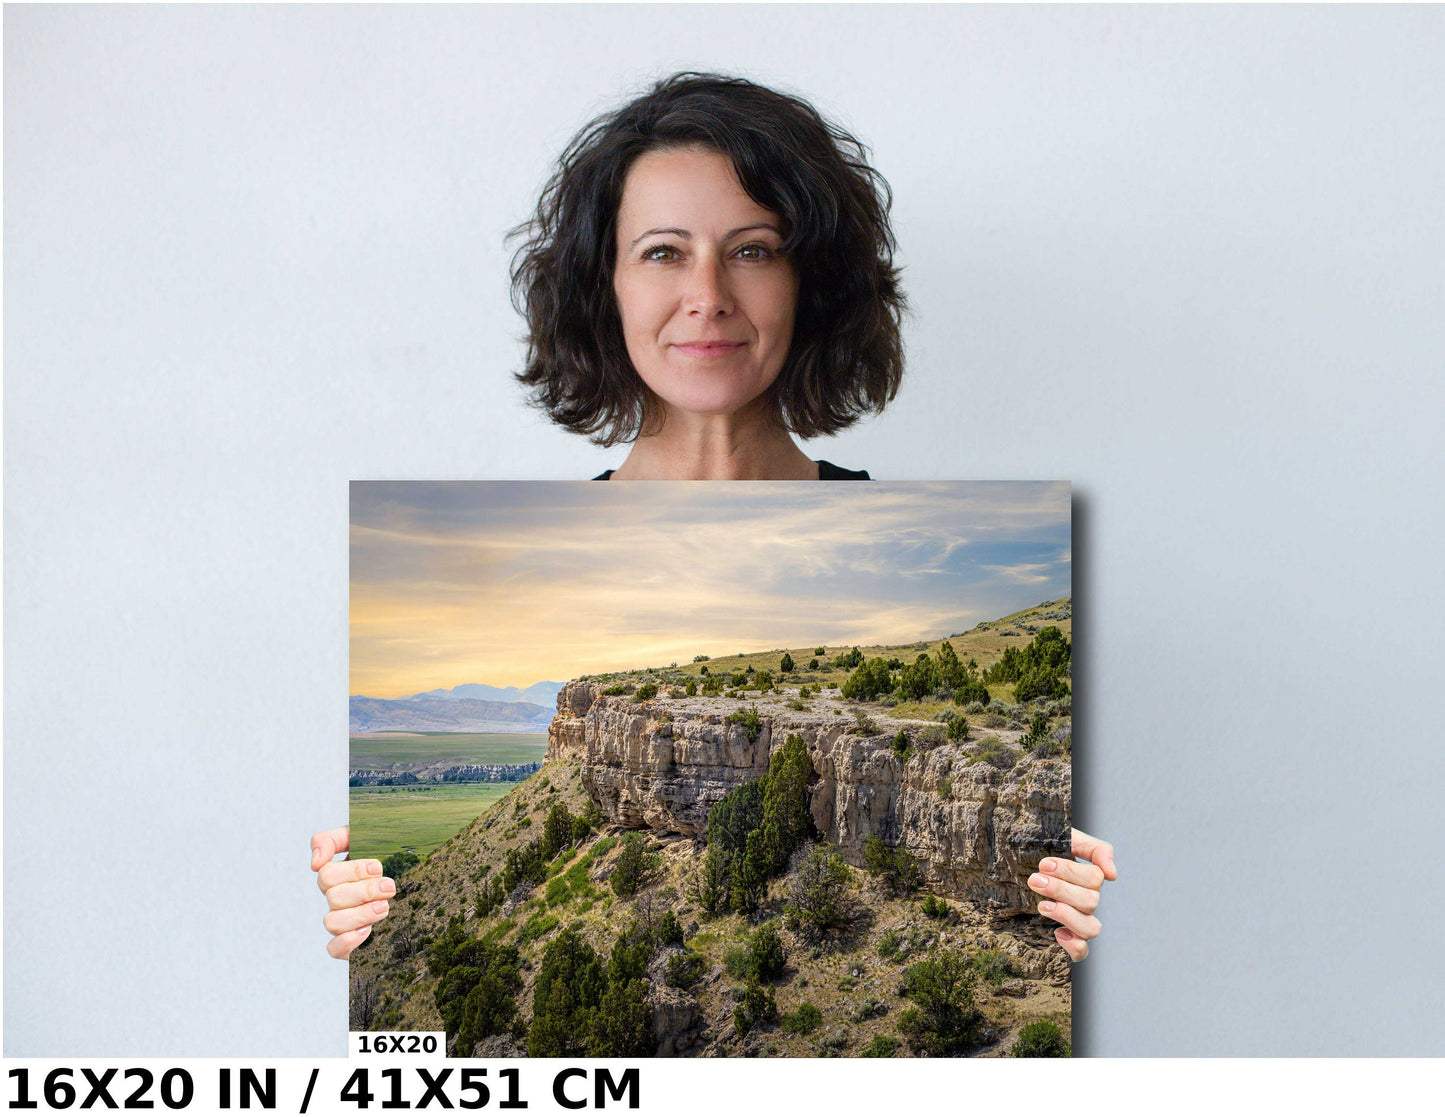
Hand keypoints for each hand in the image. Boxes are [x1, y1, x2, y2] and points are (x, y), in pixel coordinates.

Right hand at [311, 826, 394, 959]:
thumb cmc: (383, 853)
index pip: (327, 875)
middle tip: (389, 886)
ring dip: (360, 914)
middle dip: (364, 891)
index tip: (378, 867)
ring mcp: (342, 921)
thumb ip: (332, 839)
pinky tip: (368, 931)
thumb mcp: (360, 836)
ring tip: (384, 906)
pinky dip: (348, 942)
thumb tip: (315, 863)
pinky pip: (334, 949)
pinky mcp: (350, 942)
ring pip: (332, 922)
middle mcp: (336, 899)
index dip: (353, 872)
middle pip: (334, 898)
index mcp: (335, 876)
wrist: (410, 874)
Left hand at [1029, 828, 1115, 961]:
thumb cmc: (1038, 848)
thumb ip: (1095, 849)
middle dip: (1060, 889)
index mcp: (1087, 878)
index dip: (1071, 872)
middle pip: (1090, 901)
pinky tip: (1057, 933)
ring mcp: (1076, 921)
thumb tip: (1113, 875)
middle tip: (1034, 880)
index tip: (1043, 864)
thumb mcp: (1065, 838)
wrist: (1010, 860)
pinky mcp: (1065, 938)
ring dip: (1067, 915)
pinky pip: (1081, 952)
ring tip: (1041, 906)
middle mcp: (1085, 901)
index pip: (1094, 878)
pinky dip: (1074, 946)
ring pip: (1091, 928)